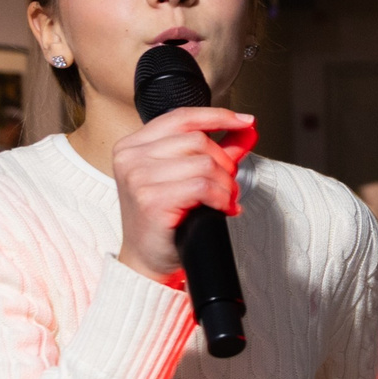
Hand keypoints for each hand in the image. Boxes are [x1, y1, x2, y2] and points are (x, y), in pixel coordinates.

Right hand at [112, 106, 256, 282]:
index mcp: (133, 145)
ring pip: (204, 163)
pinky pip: (202, 186)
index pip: (182, 117)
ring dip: (225, 185)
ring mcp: (137, 177)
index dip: (218, 116)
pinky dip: (220, 198)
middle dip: (223, 164)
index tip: (246, 122)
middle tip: (226, 187)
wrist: (147, 261)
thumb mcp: (186, 177)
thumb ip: (215, 151)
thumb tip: (247, 129)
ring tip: (223, 201)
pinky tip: (220, 209)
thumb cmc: (166, 221)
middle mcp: (130, 157)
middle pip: (197, 140)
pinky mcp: (151, 199)